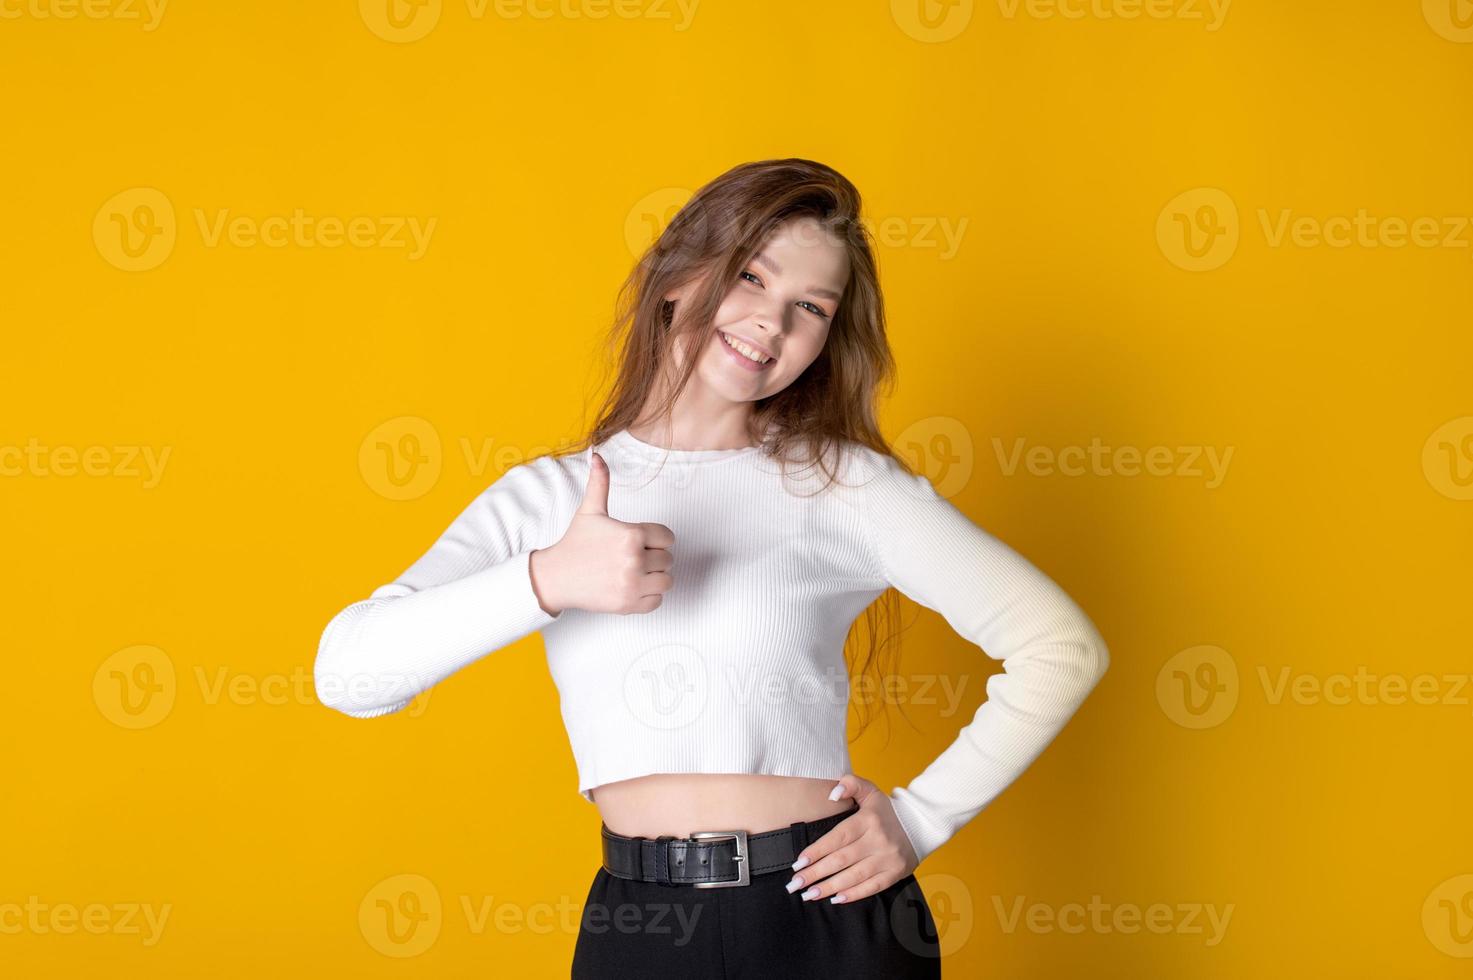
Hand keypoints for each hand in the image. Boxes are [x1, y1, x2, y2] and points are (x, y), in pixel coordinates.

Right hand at [528, 451, 675, 615]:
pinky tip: (630, 587)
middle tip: (630, 557)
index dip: (654, 539)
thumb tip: (596, 455)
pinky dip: (647, 596)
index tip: (637, 541)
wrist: (556, 577)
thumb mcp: (590, 511)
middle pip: (668, 559)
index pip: (668, 537)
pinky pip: (657, 601)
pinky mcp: (628, 605)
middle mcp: (635, 560)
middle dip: (653, 558)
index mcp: (632, 534)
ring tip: (633, 572)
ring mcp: (632, 585)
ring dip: (654, 578)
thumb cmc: (575, 543)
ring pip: (666, 581)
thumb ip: (600, 482)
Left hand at [785, 773, 920, 903]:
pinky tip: (835, 899)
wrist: (920, 825)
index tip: (798, 863)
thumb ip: (850, 784)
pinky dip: (853, 894)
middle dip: (815, 873)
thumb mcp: (870, 790)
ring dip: (829, 888)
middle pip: (841, 860)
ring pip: (854, 876)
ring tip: (808, 894)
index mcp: (868, 820)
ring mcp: (887, 858)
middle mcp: (878, 840)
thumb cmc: (886, 810)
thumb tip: (832, 793)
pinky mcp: (895, 873)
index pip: (838, 837)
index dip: (817, 851)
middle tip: (794, 884)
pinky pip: (872, 887)